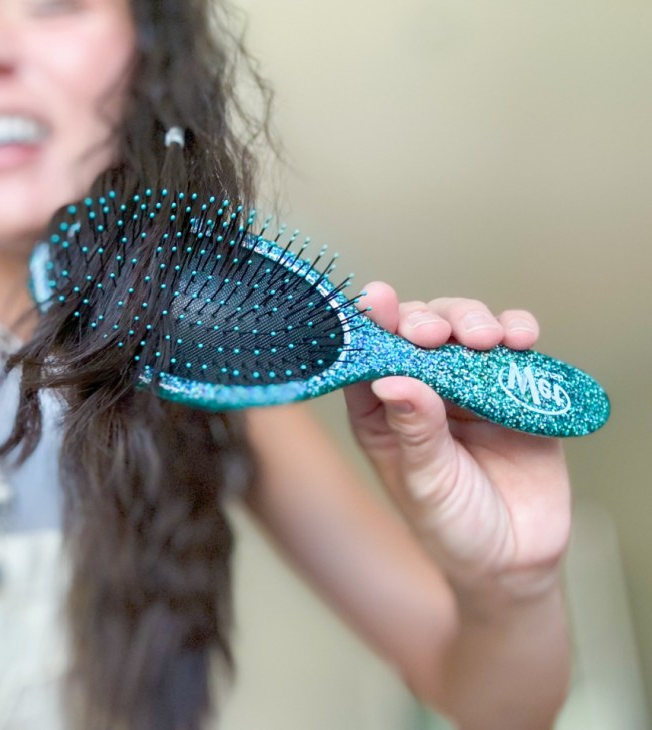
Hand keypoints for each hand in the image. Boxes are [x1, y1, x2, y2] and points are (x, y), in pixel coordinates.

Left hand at [343, 282, 570, 602]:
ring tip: (483, 338)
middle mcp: (423, 391)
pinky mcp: (515, 388)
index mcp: (383, 411)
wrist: (515, 561)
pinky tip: (520, 337)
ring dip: (471, 320)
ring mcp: (470, 386)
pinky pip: (515, 348)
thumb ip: (415, 432)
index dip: (371, 325)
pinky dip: (518, 332)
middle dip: (426, 320)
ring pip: (464, 328)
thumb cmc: (452, 526)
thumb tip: (391, 380)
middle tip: (435, 333)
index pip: (370, 356)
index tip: (377, 301)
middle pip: (417, 332)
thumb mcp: (426, 483)